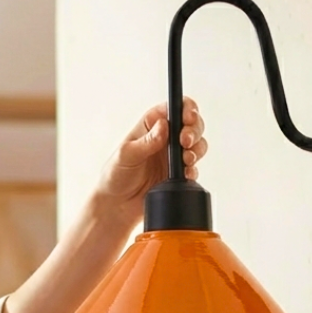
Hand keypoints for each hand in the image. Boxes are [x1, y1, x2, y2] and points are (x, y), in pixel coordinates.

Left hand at [95, 97, 207, 213]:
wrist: (117, 205)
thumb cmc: (115, 175)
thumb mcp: (126, 155)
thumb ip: (146, 141)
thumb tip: (163, 126)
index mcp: (151, 125)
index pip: (174, 108)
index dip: (186, 109)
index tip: (188, 118)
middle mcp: (164, 137)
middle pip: (191, 124)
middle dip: (194, 130)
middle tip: (186, 141)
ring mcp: (173, 155)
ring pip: (197, 144)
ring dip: (196, 149)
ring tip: (186, 159)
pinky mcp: (177, 173)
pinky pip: (193, 167)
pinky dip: (193, 169)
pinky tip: (186, 173)